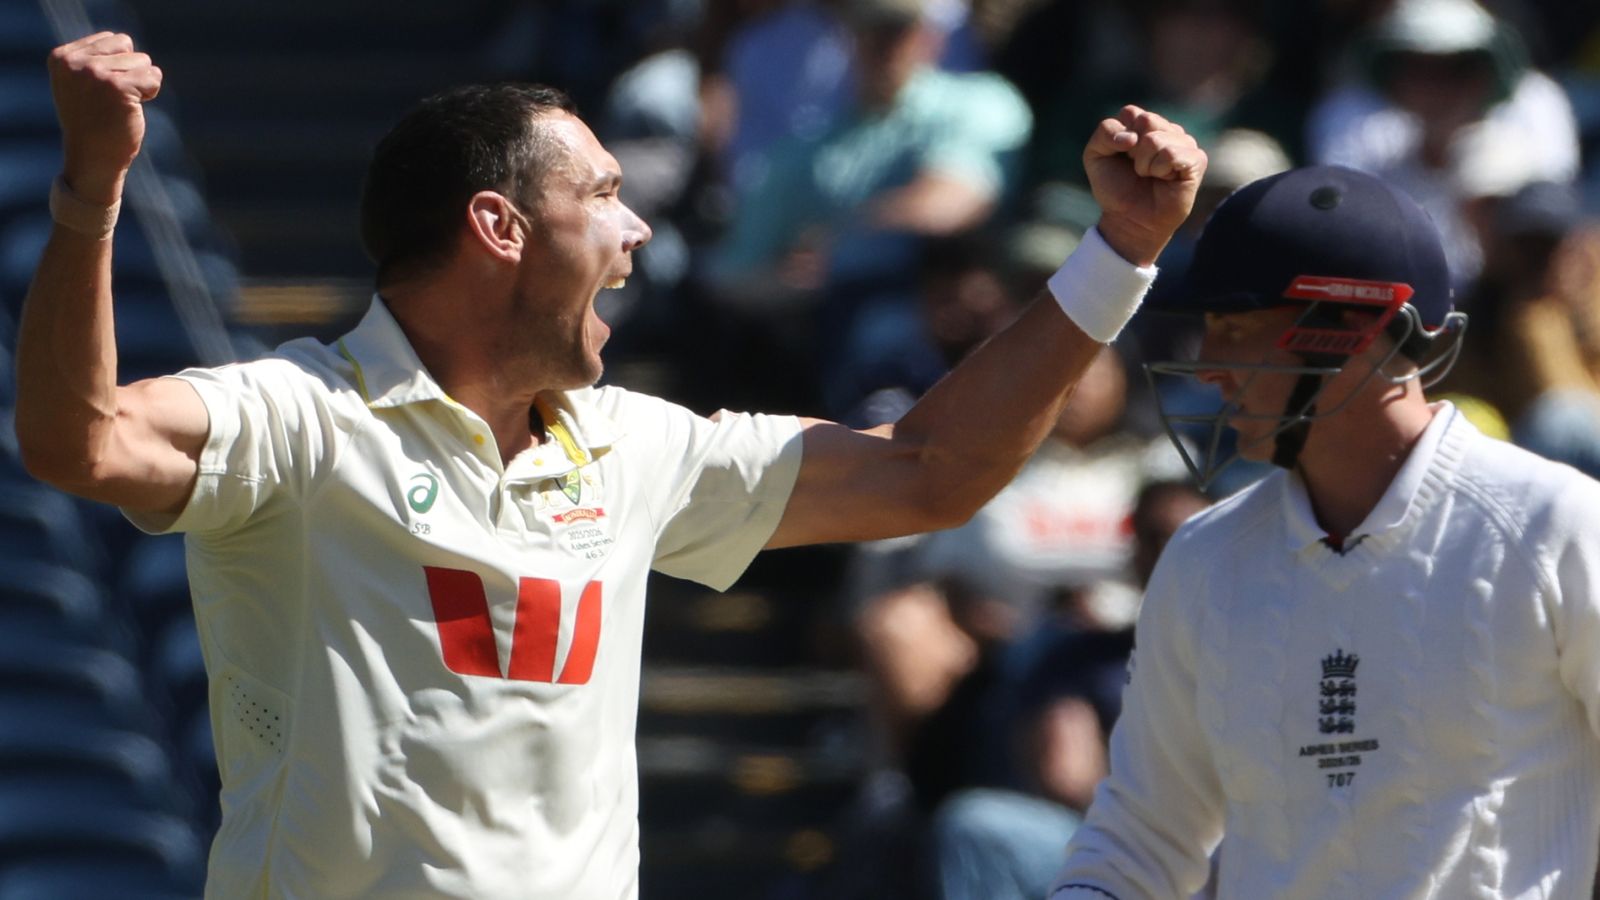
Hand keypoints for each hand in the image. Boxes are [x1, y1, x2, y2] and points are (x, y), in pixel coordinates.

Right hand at [47, 32, 161, 204]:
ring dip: (140, 84)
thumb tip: (123, 41)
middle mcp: (75, 62)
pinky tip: (133, 108)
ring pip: (143, 61)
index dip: (117, 65)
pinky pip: (153, 77)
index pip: (111, 39)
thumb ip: (93, 58)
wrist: (93, 160)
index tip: (101, 91)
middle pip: (127, 46)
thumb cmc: (93, 123)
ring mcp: (95, 73)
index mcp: (61, 57)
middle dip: (130, 71)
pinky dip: (150, 92)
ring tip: (120, 105)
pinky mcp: (118, 86)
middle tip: (113, 99)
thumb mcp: (81, 84)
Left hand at [1083, 105, 1205, 266]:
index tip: (1122, 157)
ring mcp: (1184, 143)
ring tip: (1150, 176)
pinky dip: (1160, 169)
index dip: (1119, 138)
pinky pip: (1173, 154)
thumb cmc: (1115, 188)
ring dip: (1145, 164)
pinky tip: (1164, 179)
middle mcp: (1166, 129)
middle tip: (1137, 168)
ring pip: (1157, 139)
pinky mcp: (1197, 160)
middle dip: (1132, 150)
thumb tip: (1132, 136)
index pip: (1131, 113)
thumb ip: (1105, 133)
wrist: (1129, 220)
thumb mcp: (1095, 156)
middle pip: (1146, 120)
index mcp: (1144, 124)